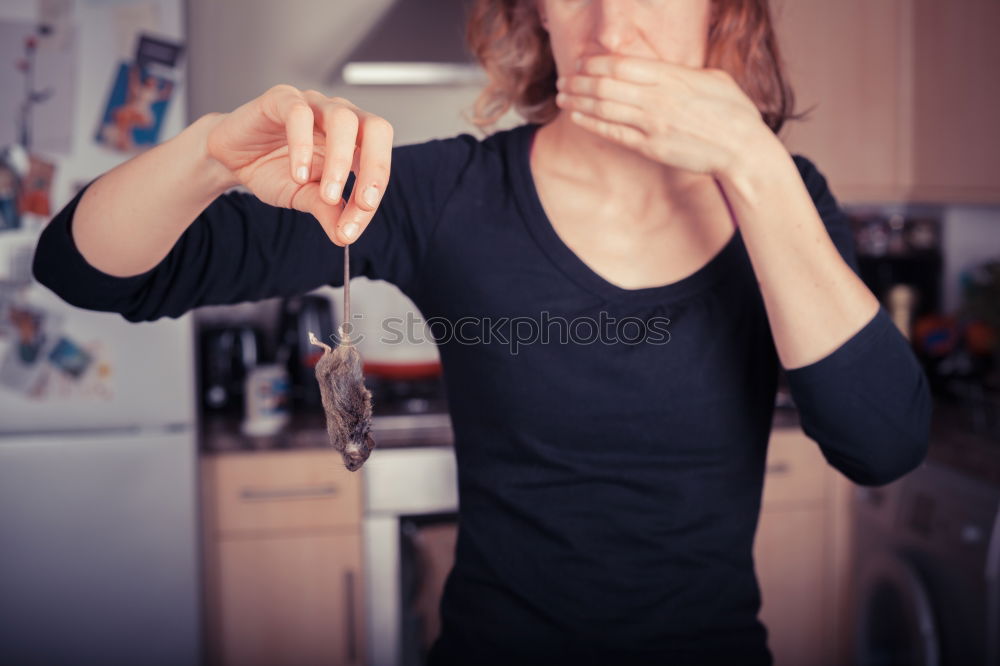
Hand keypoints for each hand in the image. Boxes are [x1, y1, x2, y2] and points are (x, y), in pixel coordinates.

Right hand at [205, 84, 391, 244]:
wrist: (232, 158)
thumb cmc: (274, 171)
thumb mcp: (303, 197)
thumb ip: (327, 211)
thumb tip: (346, 236)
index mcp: (354, 141)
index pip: (378, 163)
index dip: (372, 197)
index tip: (353, 228)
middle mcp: (340, 117)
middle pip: (376, 130)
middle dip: (376, 168)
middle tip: (363, 204)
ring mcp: (313, 104)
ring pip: (343, 119)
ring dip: (340, 162)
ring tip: (328, 195)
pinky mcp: (282, 98)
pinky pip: (299, 114)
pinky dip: (302, 146)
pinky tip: (297, 174)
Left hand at [554, 55, 767, 178]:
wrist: (744, 150)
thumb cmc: (734, 112)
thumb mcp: (712, 79)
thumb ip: (681, 73)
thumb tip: (662, 69)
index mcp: (672, 76)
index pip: (621, 64)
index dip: (595, 62)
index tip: (581, 62)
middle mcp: (657, 98)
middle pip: (605, 84)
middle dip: (579, 81)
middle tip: (563, 81)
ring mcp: (652, 123)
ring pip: (604, 107)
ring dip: (578, 100)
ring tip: (562, 96)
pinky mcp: (650, 147)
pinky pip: (613, 133)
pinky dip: (591, 123)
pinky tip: (577, 116)